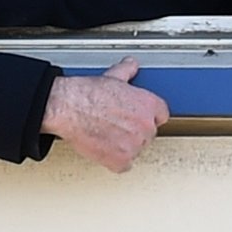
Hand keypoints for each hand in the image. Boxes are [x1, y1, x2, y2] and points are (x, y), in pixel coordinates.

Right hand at [41, 59, 167, 172]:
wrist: (70, 108)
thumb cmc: (89, 94)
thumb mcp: (114, 76)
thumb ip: (127, 71)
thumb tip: (131, 65)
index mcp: (150, 105)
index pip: (161, 115)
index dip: (146, 117)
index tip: (137, 118)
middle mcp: (146, 125)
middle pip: (148, 134)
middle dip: (135, 132)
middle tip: (117, 127)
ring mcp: (135, 144)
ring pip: (136, 150)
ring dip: (125, 146)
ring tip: (108, 137)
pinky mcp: (120, 160)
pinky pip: (124, 166)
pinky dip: (115, 161)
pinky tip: (106, 151)